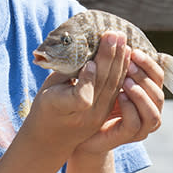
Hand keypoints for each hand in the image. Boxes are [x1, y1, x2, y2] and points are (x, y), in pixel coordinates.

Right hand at [25, 32, 130, 157]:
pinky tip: (125, 56)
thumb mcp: (47, 89)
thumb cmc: (46, 106)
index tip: (90, 62)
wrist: (52, 139)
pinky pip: (116, 89)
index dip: (87, 79)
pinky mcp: (106, 113)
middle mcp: (84, 116)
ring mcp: (98, 116)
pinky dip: (122, 71)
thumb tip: (83, 49)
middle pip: (102, 85)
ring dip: (119, 61)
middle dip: (109, 57)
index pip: (81, 97)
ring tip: (122, 40)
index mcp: (62, 108)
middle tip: (113, 34)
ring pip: (113, 86)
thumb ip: (65, 72)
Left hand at [73, 41, 164, 154]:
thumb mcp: (105, 77)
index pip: (157, 75)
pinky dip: (129, 109)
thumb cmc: (93, 98)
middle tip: (129, 63)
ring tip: (125, 81)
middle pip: (158, 92)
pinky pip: (135, 124)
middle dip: (144, 76)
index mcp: (146, 92)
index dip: (148, 63)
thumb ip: (114, 63)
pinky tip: (119, 96)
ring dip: (140, 94)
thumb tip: (113, 34)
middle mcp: (149, 109)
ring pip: (153, 112)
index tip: (132, 50)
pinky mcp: (127, 137)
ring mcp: (141, 126)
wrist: (79, 129)